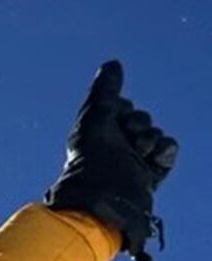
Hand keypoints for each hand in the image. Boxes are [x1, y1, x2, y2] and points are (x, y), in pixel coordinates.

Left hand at [44, 61, 177, 260]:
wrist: (106, 196)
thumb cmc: (92, 157)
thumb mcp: (94, 116)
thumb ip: (105, 90)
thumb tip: (113, 64)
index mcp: (99, 135)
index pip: (122, 108)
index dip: (121, 109)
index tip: (112, 118)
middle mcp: (116, 149)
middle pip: (142, 119)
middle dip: (138, 123)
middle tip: (129, 136)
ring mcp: (134, 162)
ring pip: (156, 134)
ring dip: (151, 137)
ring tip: (140, 151)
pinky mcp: (151, 174)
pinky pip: (168, 149)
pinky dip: (165, 149)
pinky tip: (155, 156)